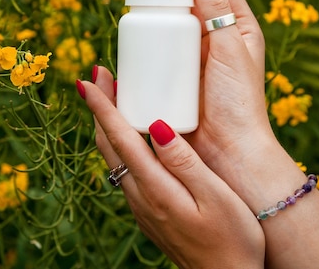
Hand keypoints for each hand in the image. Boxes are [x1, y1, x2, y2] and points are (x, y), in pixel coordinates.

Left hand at [77, 66, 264, 268]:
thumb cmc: (233, 242)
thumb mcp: (216, 198)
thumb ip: (185, 162)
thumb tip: (159, 125)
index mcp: (156, 188)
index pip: (120, 138)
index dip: (101, 107)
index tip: (86, 80)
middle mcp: (140, 197)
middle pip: (109, 145)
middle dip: (100, 108)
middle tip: (98, 76)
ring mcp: (142, 207)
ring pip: (114, 158)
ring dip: (108, 124)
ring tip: (111, 97)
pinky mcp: (149, 212)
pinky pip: (124, 170)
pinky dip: (120, 144)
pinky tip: (132, 136)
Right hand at [135, 0, 277, 172]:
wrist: (229, 154)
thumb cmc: (239, 103)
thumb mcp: (230, 50)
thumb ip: (217, 10)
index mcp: (239, 30)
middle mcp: (218, 42)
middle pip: (190, 3)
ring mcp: (196, 61)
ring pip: (174, 26)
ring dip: (155, 10)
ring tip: (133, 0)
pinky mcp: (179, 79)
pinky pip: (161, 53)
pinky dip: (147, 40)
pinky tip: (133, 33)